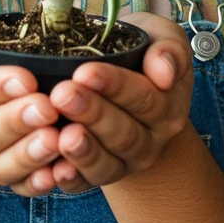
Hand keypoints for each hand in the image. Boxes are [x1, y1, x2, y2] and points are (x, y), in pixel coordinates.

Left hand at [45, 12, 193, 192]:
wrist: (131, 78)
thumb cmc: (142, 51)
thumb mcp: (162, 38)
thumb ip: (169, 51)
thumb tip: (164, 72)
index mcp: (167, 105)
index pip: (143, 97)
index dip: (115, 86)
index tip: (85, 71)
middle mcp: (150, 139)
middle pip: (123, 133)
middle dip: (91, 114)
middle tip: (62, 95)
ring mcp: (125, 162)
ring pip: (107, 164)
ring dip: (83, 151)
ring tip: (61, 136)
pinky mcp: (100, 174)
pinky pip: (86, 184)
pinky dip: (71, 180)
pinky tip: (53, 170)